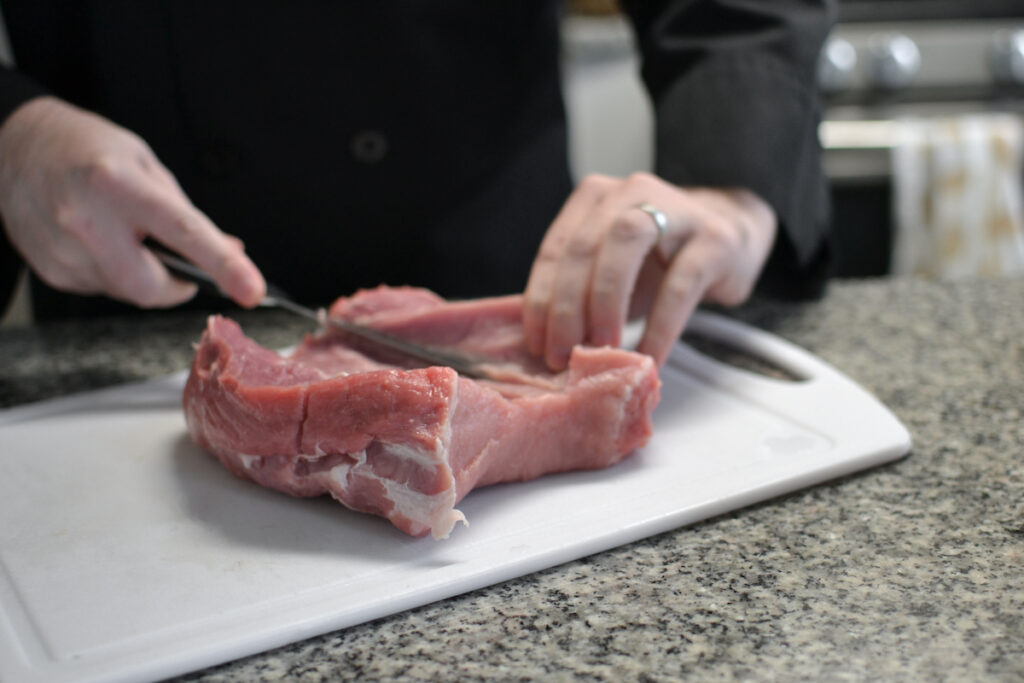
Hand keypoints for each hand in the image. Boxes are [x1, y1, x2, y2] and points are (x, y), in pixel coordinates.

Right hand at [0, 97, 264, 307]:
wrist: (13, 147)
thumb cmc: (87, 149)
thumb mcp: (144, 163)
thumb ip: (187, 211)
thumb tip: (230, 251)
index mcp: (119, 185)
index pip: (184, 234)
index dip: (224, 265)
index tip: (252, 290)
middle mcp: (86, 221)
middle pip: (152, 288)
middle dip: (175, 284)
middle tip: (179, 262)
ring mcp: (64, 251)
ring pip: (128, 292)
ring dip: (142, 275)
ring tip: (123, 234)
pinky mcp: (53, 272)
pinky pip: (103, 289)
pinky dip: (114, 273)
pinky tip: (97, 241)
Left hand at [523, 172, 775, 368]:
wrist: (731, 240)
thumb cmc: (658, 261)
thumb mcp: (610, 269)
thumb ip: (573, 291)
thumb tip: (533, 335)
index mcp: (594, 197)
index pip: (556, 248)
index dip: (541, 299)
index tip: (536, 344)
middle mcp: (630, 192)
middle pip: (584, 247)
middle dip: (567, 306)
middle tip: (562, 354)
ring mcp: (675, 210)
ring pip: (625, 248)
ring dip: (605, 303)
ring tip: (602, 349)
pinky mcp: (714, 239)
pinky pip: (680, 284)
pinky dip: (660, 326)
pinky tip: (649, 356)